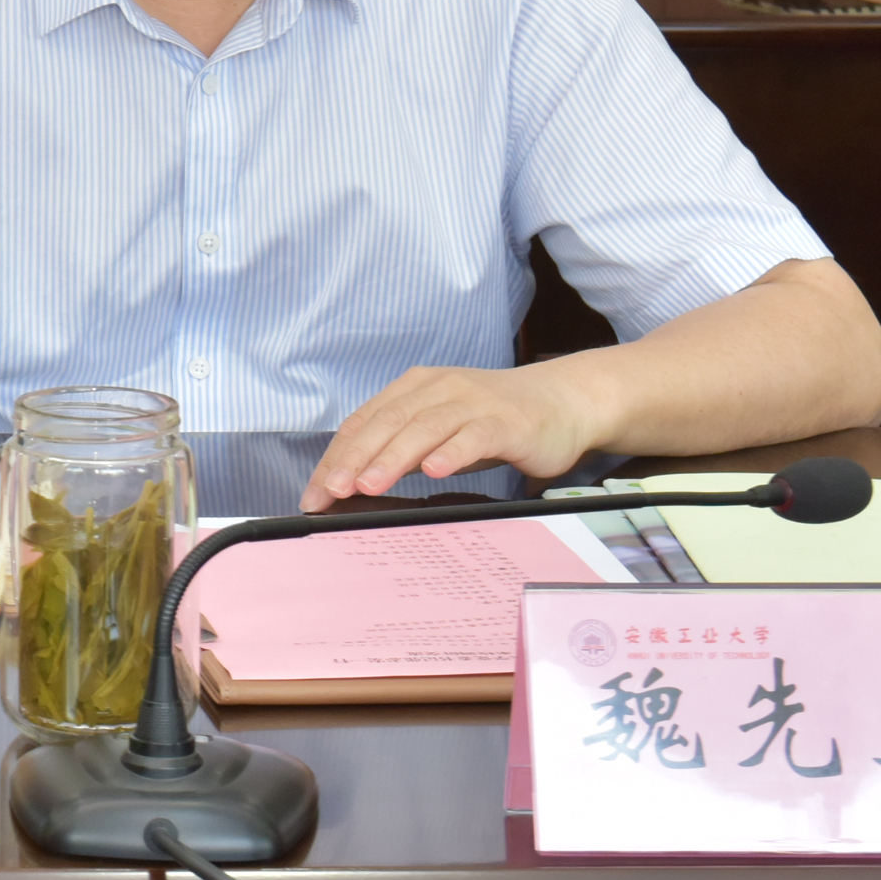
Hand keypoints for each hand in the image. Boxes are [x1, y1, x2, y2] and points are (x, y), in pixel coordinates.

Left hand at [300, 363, 603, 511]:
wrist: (564, 402)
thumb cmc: (496, 421)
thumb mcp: (441, 430)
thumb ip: (404, 449)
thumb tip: (356, 483)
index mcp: (415, 388)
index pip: (365, 422)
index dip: (337, 456)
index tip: (316, 490)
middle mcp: (439, 389)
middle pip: (387, 422)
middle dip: (355, 458)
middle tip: (332, 490)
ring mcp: (473, 402)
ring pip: (424, 427)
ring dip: (393, 458)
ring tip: (369, 484)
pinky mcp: (506, 421)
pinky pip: (474, 436)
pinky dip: (452, 452)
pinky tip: (435, 470)